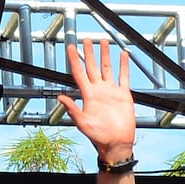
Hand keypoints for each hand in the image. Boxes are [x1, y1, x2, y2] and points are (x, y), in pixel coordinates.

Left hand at [57, 39, 136, 161]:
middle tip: (87, 39)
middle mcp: (98, 91)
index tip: (70, 47)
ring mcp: (111, 91)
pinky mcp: (123, 94)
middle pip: (92, 67)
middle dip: (89, 53)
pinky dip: (124, 66)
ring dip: (105, 55)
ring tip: (103, 42)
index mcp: (88, 96)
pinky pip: (123, 76)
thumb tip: (60, 97)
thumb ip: (72, 109)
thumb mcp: (82, 123)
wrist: (116, 143)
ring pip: (107, 68)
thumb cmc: (99, 136)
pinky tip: (123, 55)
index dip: (74, 59)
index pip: (79, 73)